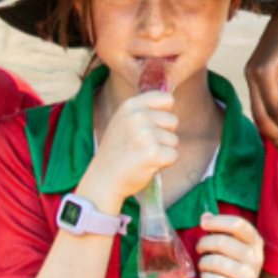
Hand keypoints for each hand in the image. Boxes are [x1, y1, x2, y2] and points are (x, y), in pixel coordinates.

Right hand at [76, 91, 178, 210]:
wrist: (103, 178)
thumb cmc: (118, 151)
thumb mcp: (124, 121)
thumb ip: (144, 110)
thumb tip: (170, 100)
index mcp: (131, 105)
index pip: (166, 98)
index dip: (164, 114)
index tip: (151, 126)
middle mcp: (138, 116)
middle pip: (173, 121)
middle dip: (164, 135)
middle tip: (143, 145)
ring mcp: (145, 134)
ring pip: (173, 140)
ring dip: (162, 150)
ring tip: (142, 155)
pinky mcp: (153, 152)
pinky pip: (173, 155)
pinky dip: (164, 163)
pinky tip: (147, 164)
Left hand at [197, 212, 264, 277]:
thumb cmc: (230, 269)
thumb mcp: (230, 248)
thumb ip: (219, 230)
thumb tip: (205, 215)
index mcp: (256, 242)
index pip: (238, 224)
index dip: (218, 221)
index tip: (203, 224)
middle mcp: (256, 258)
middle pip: (222, 242)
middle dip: (204, 244)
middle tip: (200, 249)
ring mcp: (250, 277)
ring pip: (215, 262)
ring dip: (203, 263)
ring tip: (204, 266)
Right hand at [246, 0, 277, 156]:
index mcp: (264, 71)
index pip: (273, 110)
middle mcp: (251, 74)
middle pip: (260, 114)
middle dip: (274, 136)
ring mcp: (249, 73)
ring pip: (256, 110)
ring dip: (269, 130)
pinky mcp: (252, 73)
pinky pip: (257, 101)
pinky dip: (265, 117)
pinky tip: (274, 129)